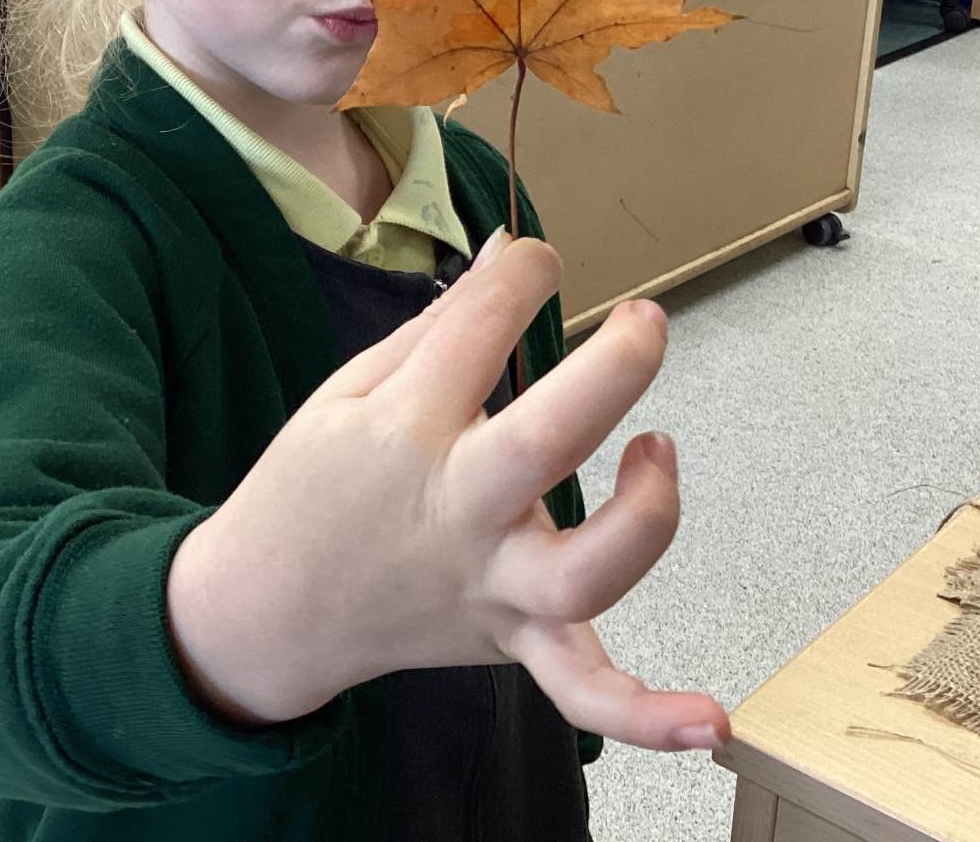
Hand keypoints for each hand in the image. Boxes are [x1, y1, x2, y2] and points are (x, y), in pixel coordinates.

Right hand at [166, 235, 728, 751]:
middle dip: (612, 369)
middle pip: (547, 442)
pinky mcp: (510, 641)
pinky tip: (713, 722)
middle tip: (646, 321)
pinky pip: (582, 692)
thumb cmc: (312, 484)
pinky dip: (646, 714)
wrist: (266, 609)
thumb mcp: (349, 389)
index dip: (522, 276)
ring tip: (657, 449)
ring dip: (647, 514)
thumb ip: (442, 327)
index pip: (478, 330)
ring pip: (585, 574)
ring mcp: (489, 586)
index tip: (534, 260)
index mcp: (404, 432)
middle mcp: (455, 511)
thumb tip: (515, 256)